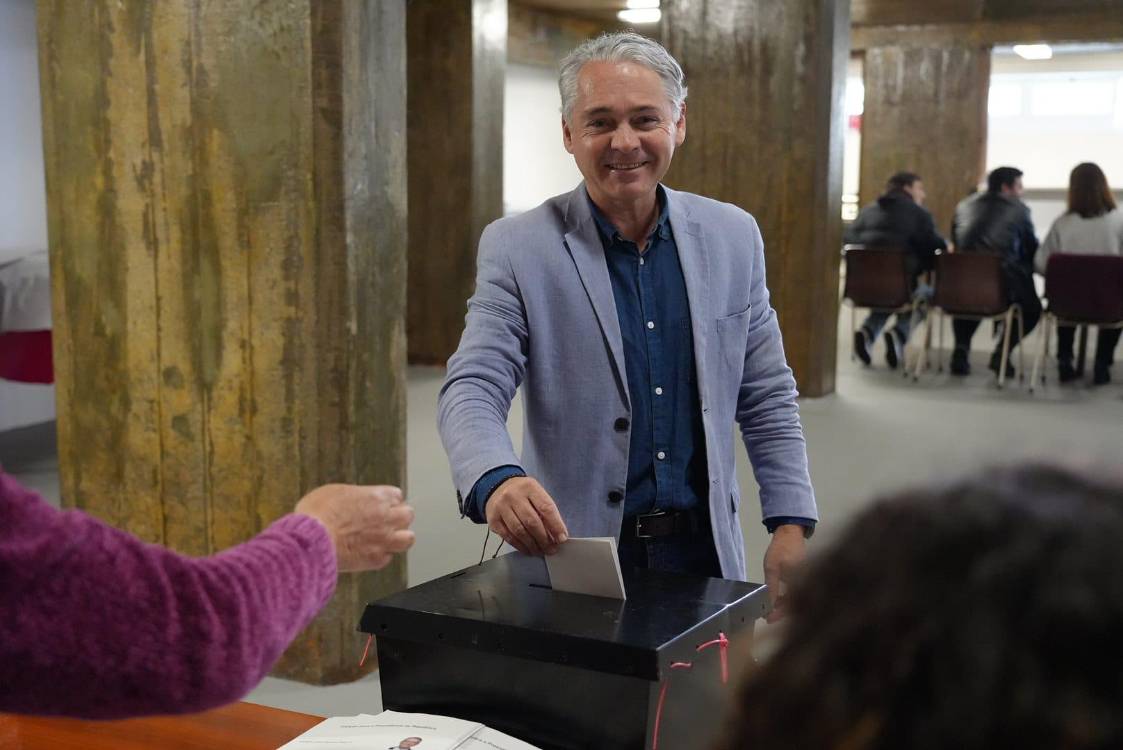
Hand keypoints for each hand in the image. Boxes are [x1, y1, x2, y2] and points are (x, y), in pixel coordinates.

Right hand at [294, 484, 414, 571]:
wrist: (312, 540)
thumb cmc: (317, 513)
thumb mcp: (334, 492)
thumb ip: (354, 496)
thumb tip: (354, 500)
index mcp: (377, 496)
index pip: (397, 496)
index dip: (388, 501)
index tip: (381, 505)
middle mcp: (386, 517)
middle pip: (408, 515)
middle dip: (398, 517)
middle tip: (385, 521)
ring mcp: (384, 539)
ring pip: (408, 538)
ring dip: (399, 537)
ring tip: (386, 539)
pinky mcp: (376, 559)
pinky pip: (388, 558)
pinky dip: (381, 556)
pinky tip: (369, 553)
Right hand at [485, 476, 568, 555]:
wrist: (497, 487)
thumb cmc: (522, 493)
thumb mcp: (536, 493)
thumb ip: (546, 510)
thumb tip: (557, 534)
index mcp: (529, 487)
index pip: (546, 508)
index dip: (556, 525)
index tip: (562, 538)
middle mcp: (513, 496)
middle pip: (532, 522)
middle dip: (544, 539)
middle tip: (551, 549)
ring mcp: (501, 508)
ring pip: (519, 531)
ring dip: (532, 545)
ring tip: (540, 551)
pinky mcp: (493, 520)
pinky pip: (508, 537)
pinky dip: (520, 546)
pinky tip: (528, 549)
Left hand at [762, 524, 806, 622]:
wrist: (790, 534)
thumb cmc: (781, 549)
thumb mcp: (772, 569)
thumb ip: (772, 589)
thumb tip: (770, 606)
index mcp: (802, 582)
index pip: (792, 605)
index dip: (780, 614)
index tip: (769, 619)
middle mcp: (809, 583)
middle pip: (796, 604)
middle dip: (782, 612)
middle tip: (768, 616)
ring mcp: (809, 581)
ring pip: (797, 599)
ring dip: (785, 605)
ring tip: (770, 609)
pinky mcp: (807, 579)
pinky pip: (798, 593)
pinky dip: (788, 598)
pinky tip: (778, 600)